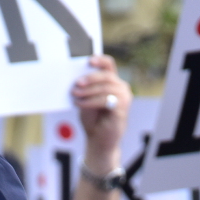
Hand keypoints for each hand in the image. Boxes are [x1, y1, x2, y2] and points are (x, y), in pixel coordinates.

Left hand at [72, 55, 131, 173]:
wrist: (98, 139)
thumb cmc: (93, 119)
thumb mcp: (86, 99)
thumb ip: (85, 87)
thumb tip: (76, 78)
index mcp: (112, 82)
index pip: (109, 65)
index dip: (100, 60)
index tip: (89, 60)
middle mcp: (120, 87)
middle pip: (106, 75)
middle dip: (90, 78)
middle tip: (76, 84)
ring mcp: (124, 97)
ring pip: (105, 87)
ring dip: (88, 91)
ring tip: (75, 95)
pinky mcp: (122, 108)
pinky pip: (105, 100)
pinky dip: (90, 101)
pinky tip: (80, 104)